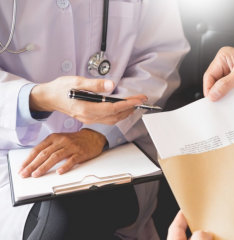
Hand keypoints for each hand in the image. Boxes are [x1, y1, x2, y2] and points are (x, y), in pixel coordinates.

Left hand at [19, 129, 106, 177]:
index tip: (22, 168)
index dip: (28, 159)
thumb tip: (35, 161)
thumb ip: (49, 148)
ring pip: (55, 157)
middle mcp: (61, 141)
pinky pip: (71, 160)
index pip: (37, 149)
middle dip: (32, 165)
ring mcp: (71, 147)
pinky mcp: (80, 152)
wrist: (93, 137)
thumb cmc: (75, 140)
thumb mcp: (60, 140)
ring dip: (44, 167)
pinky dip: (65, 166)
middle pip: (44, 154)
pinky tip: (59, 172)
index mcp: (54, 137)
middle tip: (25, 174)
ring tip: (37, 174)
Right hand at [29, 76, 147, 124]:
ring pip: (112, 120)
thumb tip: (111, 85)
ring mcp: (89, 119)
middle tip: (141, 100)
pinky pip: (107, 119)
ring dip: (125, 112)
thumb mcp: (77, 81)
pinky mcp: (89, 118)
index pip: (113, 108)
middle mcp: (88, 117)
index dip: (128, 104)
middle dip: (130, 108)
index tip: (139, 99)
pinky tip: (122, 108)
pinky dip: (118, 114)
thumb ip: (95, 85)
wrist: (49, 97)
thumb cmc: (61, 88)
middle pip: (115, 116)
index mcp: (86, 108)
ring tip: (135, 104)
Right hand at [203, 47, 233, 100]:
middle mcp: (227, 63)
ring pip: (223, 86)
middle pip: (215, 81)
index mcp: (224, 57)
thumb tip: (213, 94)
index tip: (210, 99)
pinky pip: (231, 89)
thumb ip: (226, 84)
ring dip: (225, 94)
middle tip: (217, 103)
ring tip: (227, 101)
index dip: (208, 88)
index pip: (209, 75)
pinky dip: (232, 95)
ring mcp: (233, 72)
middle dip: (216, 92)